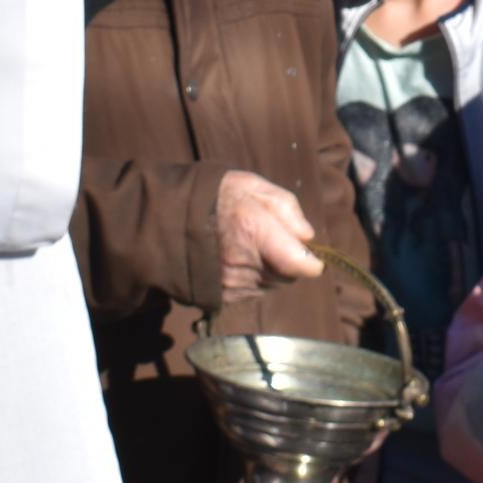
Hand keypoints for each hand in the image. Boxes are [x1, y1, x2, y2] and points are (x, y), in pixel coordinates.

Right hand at [213, 169, 323, 303]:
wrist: (169, 218)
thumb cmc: (216, 196)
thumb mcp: (253, 186)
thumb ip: (286, 207)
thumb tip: (307, 236)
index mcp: (254, 230)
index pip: (299, 264)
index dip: (311, 262)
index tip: (313, 258)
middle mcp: (243, 262)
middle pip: (288, 276)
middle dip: (289, 262)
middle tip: (274, 242)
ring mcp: (230, 282)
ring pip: (271, 286)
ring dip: (270, 272)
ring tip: (251, 249)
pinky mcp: (221, 296)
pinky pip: (252, 293)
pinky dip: (253, 280)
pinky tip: (238, 261)